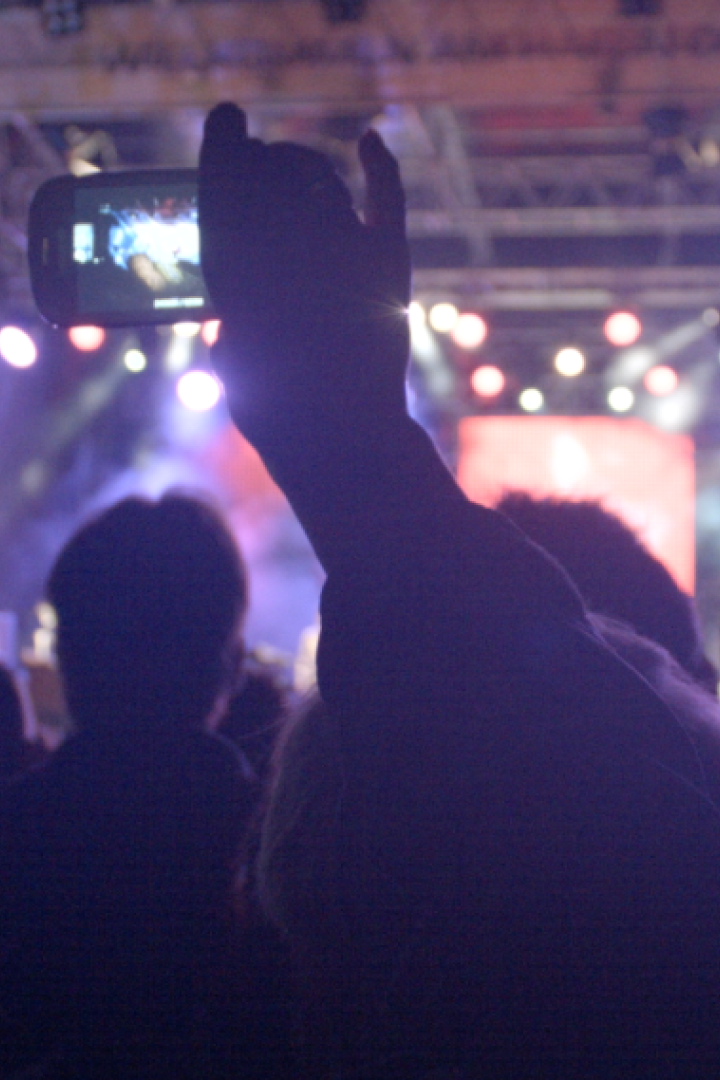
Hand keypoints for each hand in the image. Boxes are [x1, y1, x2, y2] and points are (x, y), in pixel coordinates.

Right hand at [199, 103, 410, 449]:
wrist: (344, 437)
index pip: (225, 180)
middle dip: (260, 158)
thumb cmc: (278, 411)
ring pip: (320, 179)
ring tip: (294, 168)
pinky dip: (380, 164)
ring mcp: (341, 247)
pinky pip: (386, 196)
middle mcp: (285, 243)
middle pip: (271, 172)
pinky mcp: (389, 260)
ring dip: (303, 163)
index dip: (224, 143)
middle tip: (257, 158)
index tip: (226, 121)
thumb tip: (239, 307)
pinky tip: (369, 142)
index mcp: (235, 264)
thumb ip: (231, 320)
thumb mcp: (233, 360)